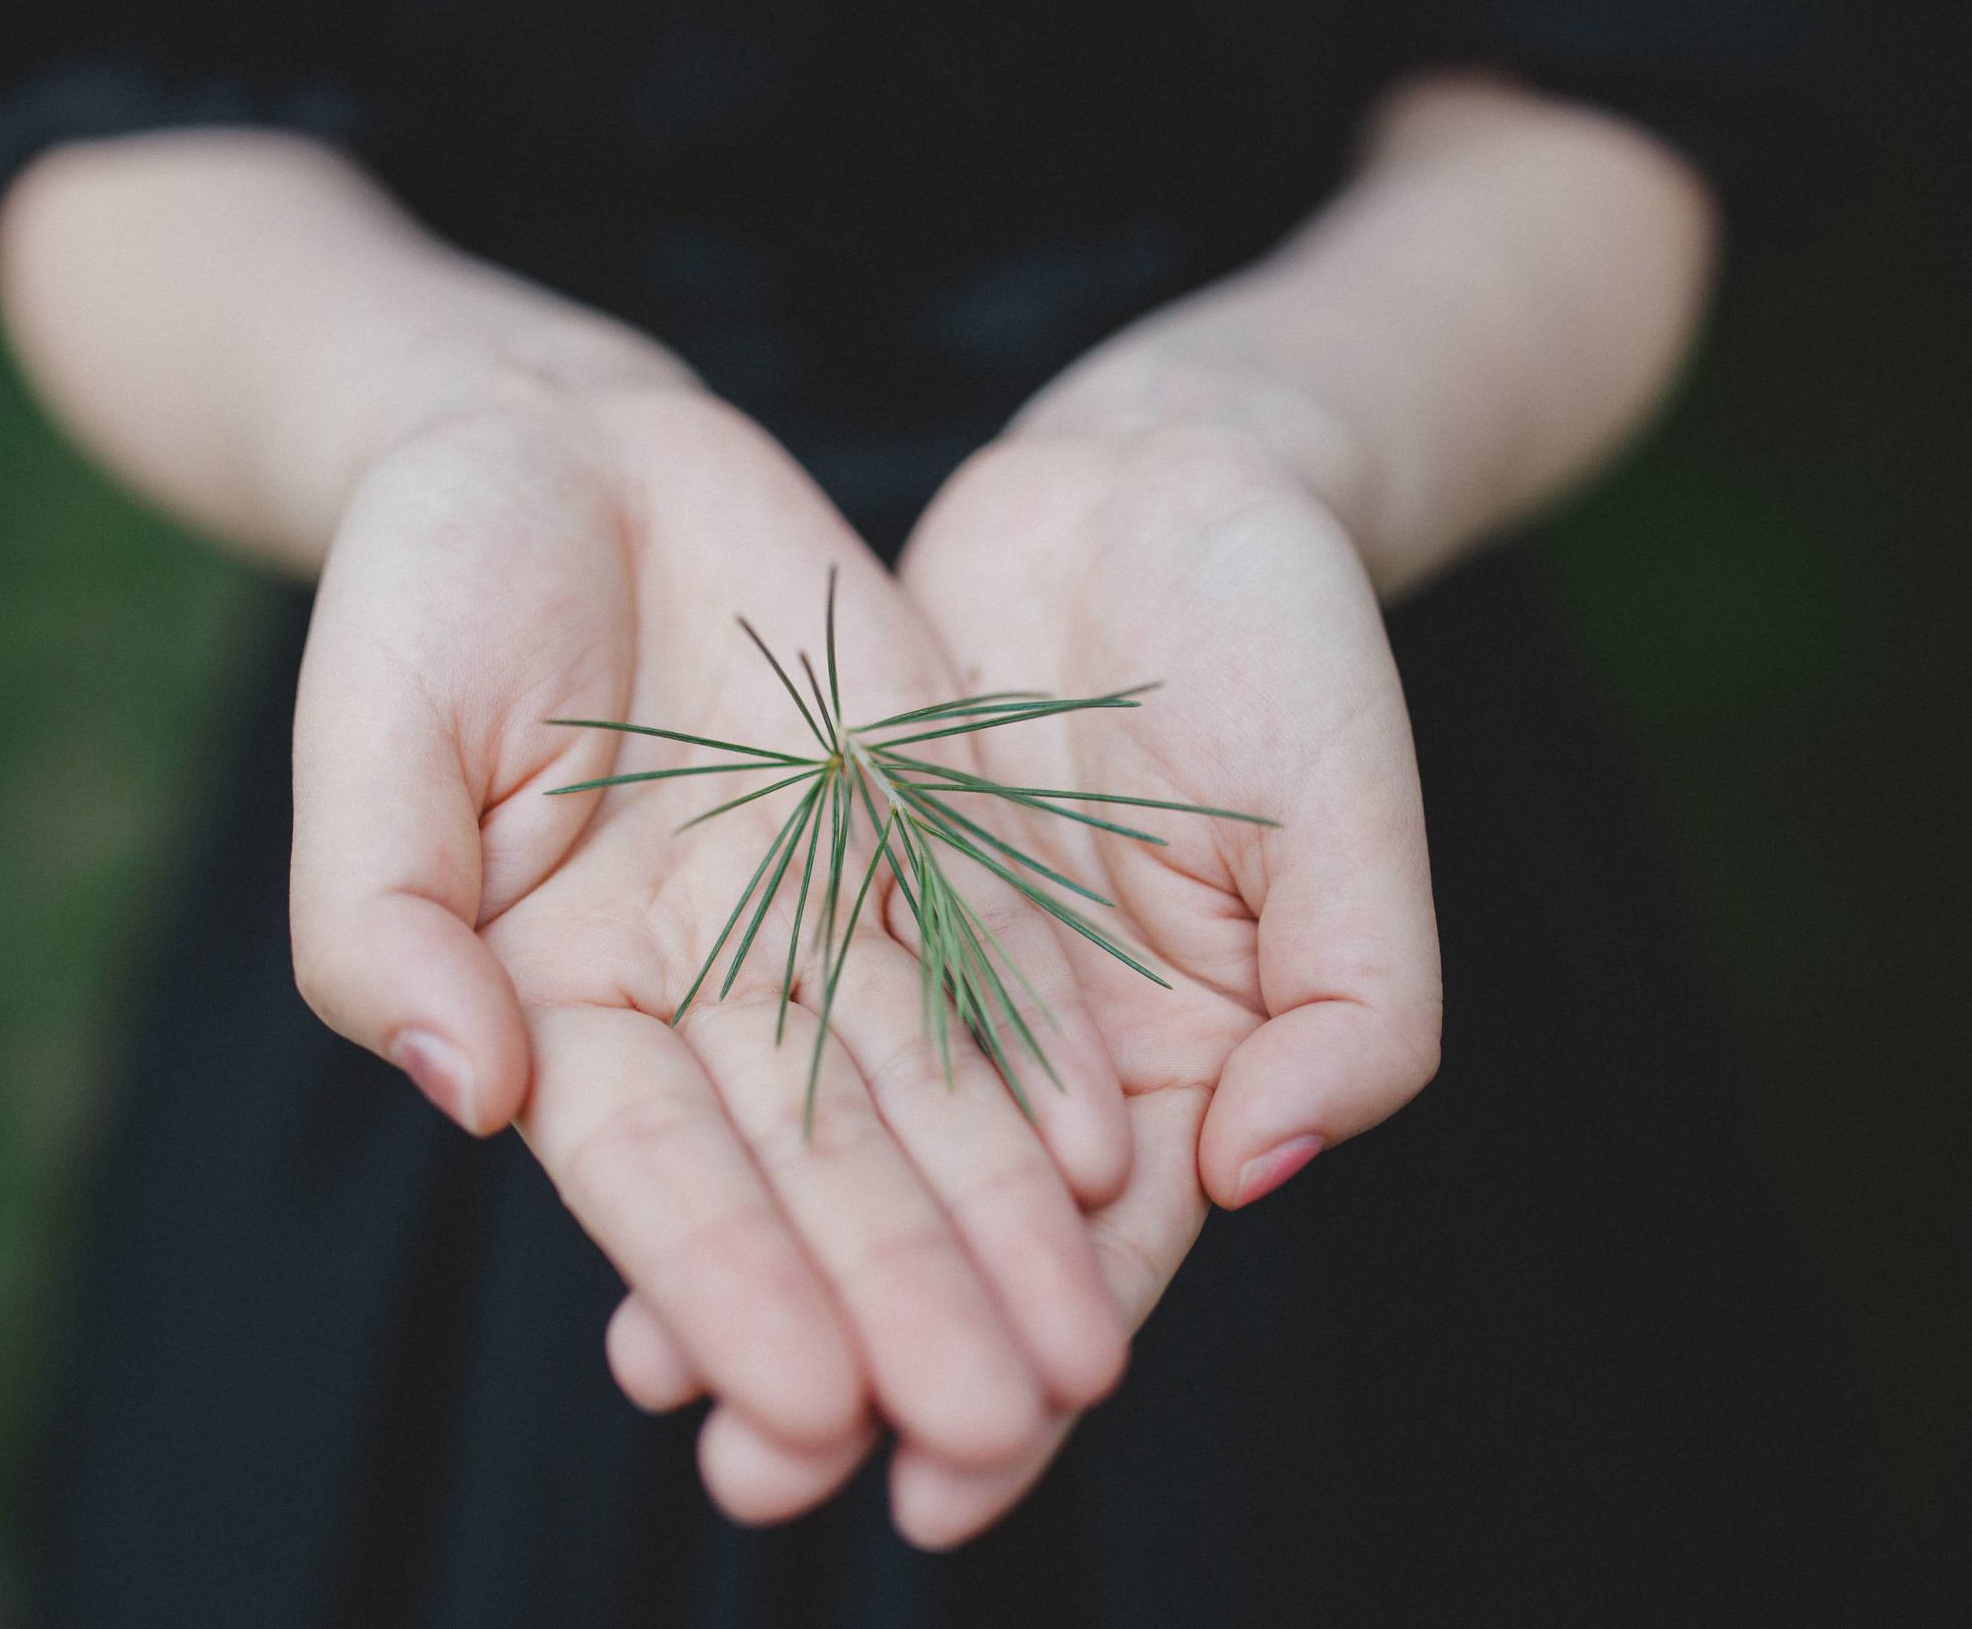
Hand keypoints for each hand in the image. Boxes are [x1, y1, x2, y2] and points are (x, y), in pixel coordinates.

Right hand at [288, 384, 1136, 1500]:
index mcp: (553, 998)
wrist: (556, 438)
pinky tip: (1106, 1154)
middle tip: (997, 1430)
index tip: (809, 1405)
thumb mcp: (370, 733)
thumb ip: (384, 920)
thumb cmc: (423, 582)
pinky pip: (985, 950)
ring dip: (1001, 1226)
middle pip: (815, 1168)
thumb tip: (469, 1093)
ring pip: (922, 1093)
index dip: (728, 1286)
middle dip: (904, 1300)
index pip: (649, 1172)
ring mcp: (813, 908)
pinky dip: (1040, 1053)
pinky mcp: (908, 822)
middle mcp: (700, 986)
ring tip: (1087, 1351)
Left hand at [605, 418, 1442, 1543]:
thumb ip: (1351, 1007)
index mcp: (1184, 1059)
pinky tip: (616, 1167)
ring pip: (830, 1141)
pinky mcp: (841, 870)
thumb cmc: (1295, 641)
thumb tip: (1252, 1170)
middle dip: (854, 1360)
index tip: (939, 1493)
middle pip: (940, 1233)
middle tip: (751, 1486)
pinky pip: (760, 1001)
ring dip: (753, 1260)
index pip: (1092, 1261)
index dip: (1020, 1376)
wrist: (1167, 478)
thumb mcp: (1354, 816)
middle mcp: (1047, 1043)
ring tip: (653, 1381)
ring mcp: (931, 957)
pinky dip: (706, 1090)